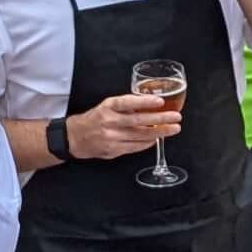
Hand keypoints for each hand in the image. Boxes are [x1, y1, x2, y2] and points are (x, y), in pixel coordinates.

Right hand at [63, 91, 184, 159]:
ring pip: (140, 136)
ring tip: (173, 128)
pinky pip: (135, 146)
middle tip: (176, 117)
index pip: (127, 103)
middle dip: (160, 119)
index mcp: (108, 107)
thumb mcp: (107, 106)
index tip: (160, 101)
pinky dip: (148, 143)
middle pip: (138, 121)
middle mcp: (109, 122)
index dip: (144, 102)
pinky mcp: (113, 150)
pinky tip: (157, 139)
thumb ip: (127, 105)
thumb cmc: (95, 118)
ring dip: (159, 133)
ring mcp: (111, 137)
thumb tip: (152, 104)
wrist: (75, 137)